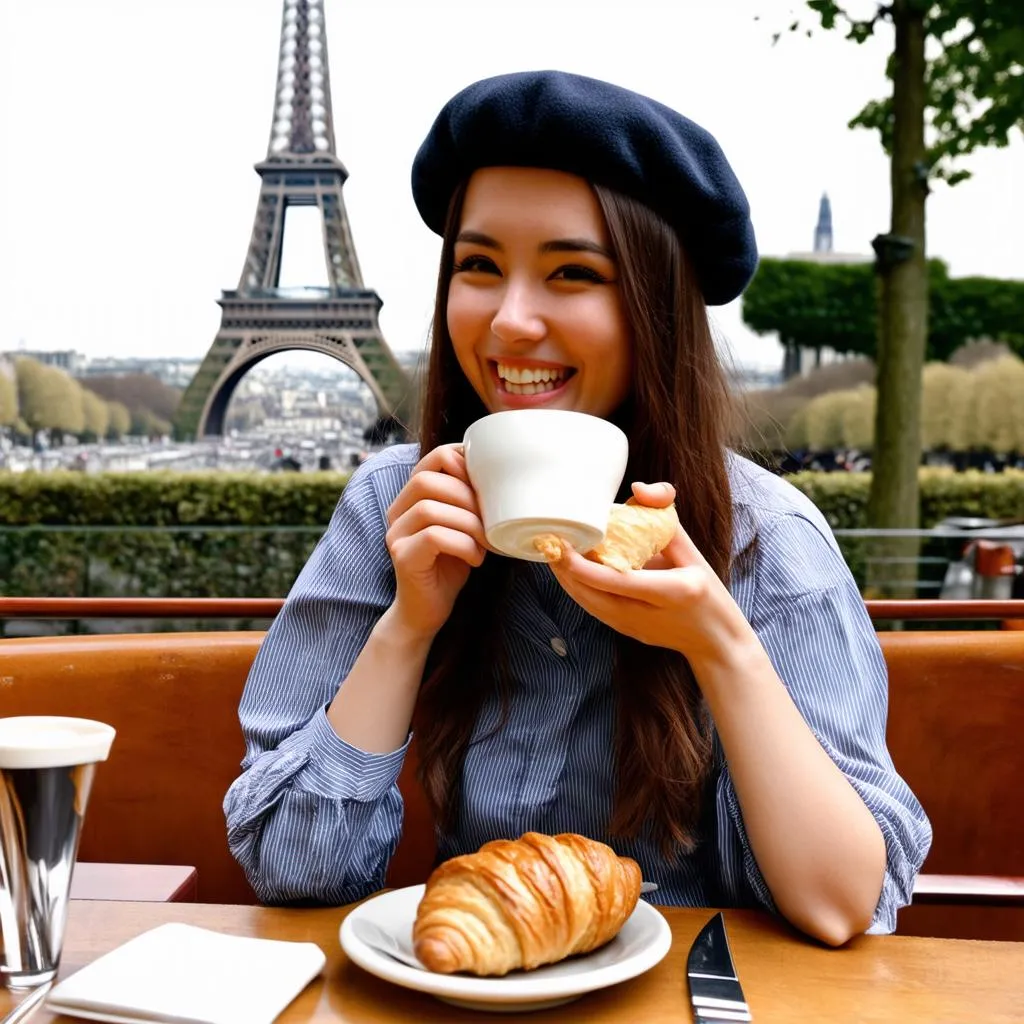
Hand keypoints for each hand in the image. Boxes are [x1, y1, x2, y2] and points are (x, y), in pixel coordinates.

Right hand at [385, 443, 487, 638]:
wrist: (428, 611)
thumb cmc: (451, 565)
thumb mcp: (464, 527)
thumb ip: (469, 501)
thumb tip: (502, 475)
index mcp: (412, 498)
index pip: (431, 460)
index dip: (460, 460)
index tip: (488, 477)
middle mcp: (397, 512)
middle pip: (426, 481)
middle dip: (466, 495)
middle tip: (490, 518)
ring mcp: (396, 534)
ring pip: (430, 508)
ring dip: (467, 523)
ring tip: (485, 542)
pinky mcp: (402, 557)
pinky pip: (434, 537)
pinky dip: (462, 544)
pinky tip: (475, 559)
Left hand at [548, 482, 752, 666]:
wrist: (715, 642)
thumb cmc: (707, 590)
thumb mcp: (692, 551)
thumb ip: (662, 517)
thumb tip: (635, 489)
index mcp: (672, 591)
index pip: (616, 579)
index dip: (581, 564)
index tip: (560, 541)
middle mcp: (647, 614)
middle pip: (590, 593)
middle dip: (563, 566)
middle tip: (546, 537)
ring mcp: (632, 628)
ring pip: (585, 602)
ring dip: (564, 575)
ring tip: (551, 548)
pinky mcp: (623, 631)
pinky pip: (591, 606)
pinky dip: (576, 586)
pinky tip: (566, 567)